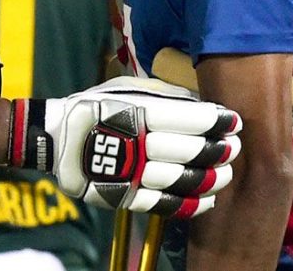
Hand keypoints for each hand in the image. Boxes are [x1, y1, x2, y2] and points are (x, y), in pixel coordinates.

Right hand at [13, 77, 241, 217]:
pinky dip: (190, 204)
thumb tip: (200, 102)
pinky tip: (208, 199)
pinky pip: (164, 204)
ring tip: (226, 172)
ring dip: (210, 177)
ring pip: (181, 179)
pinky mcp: (124, 196)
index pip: (189, 119)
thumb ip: (163, 95)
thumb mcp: (127, 89)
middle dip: (219, 149)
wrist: (57, 139)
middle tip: (235, 147)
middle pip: (190, 150)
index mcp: (138, 112)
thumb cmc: (97, 107)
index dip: (217, 122)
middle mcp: (136, 143)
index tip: (234, 122)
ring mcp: (130, 173)